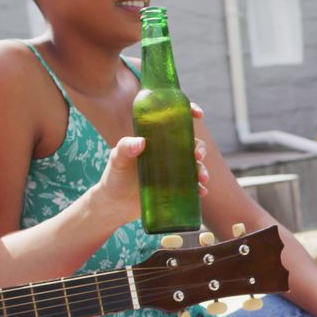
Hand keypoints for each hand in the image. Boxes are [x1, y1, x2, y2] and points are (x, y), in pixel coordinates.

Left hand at [93, 103, 210, 224]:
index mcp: (156, 139)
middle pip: (192, 144)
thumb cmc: (115, 176)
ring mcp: (173, 171)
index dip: (190, 114)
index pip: (176, 121)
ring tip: (202, 178)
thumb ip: (125, 148)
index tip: (198, 114)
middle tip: (197, 156)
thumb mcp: (116, 159)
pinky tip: (202, 191)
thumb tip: (141, 142)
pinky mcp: (175, 188)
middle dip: (200, 148)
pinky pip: (192, 186)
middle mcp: (168, 153)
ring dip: (202, 170)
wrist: (115, 203)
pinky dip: (200, 188)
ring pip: (195, 165)